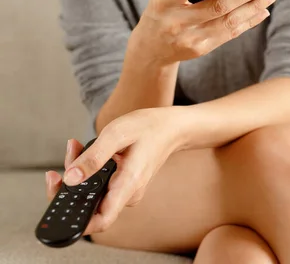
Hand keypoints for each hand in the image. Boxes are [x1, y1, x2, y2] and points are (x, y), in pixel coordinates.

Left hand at [45, 106, 187, 233]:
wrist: (171, 128)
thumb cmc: (148, 128)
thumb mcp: (117, 134)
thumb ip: (93, 158)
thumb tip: (70, 179)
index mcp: (128, 185)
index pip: (101, 220)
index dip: (77, 220)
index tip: (60, 199)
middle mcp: (128, 193)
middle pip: (90, 203)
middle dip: (71, 182)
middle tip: (69, 154)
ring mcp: (127, 190)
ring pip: (93, 191)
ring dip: (79, 171)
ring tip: (76, 146)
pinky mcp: (124, 184)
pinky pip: (101, 184)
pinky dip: (89, 169)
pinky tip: (86, 149)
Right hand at [130, 0, 277, 64]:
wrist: (151, 49)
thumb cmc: (163, 11)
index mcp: (164, 2)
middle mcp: (176, 22)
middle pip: (217, 6)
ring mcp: (190, 39)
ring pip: (229, 22)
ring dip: (253, 7)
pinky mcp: (202, 49)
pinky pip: (230, 34)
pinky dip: (249, 21)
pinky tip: (262, 10)